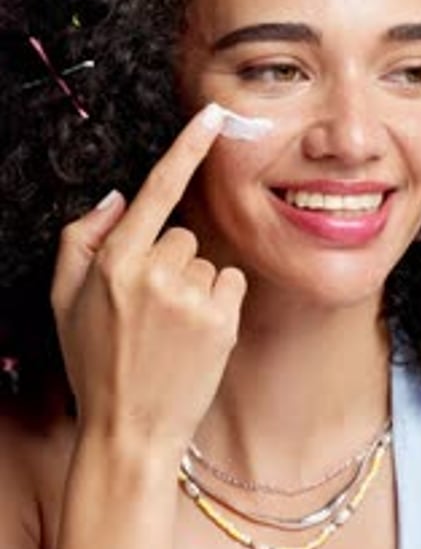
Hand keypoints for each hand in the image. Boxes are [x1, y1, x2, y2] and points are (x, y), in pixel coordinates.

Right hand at [51, 105, 246, 452]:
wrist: (130, 431)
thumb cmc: (94, 363)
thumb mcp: (63, 300)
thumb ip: (82, 239)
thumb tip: (115, 197)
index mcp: (114, 261)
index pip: (157, 189)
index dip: (187, 147)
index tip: (212, 117)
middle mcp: (155, 272)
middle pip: (180, 235)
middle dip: (168, 262)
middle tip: (150, 309)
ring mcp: (192, 296)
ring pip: (205, 261)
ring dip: (193, 285)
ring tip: (171, 328)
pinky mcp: (223, 319)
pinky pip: (229, 283)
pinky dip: (217, 301)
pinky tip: (195, 334)